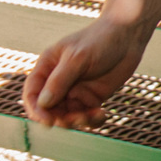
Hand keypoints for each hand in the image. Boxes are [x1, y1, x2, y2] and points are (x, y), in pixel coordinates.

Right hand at [23, 17, 145, 127]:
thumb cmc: (99, 40)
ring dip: (78, 121)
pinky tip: (102, 114)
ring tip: (94, 114)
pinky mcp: (91, 98)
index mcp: (47, 67)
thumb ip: (59, 80)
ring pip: (67, 116)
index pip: (32, 94)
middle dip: (61, 119)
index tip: (48, 122)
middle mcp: (58, 82)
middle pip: (49, 110)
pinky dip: (93, 120)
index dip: (36, 110)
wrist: (127, 37)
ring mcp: (75, 91)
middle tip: (79, 118)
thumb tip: (43, 103)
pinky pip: (86, 117)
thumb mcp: (77, 58)